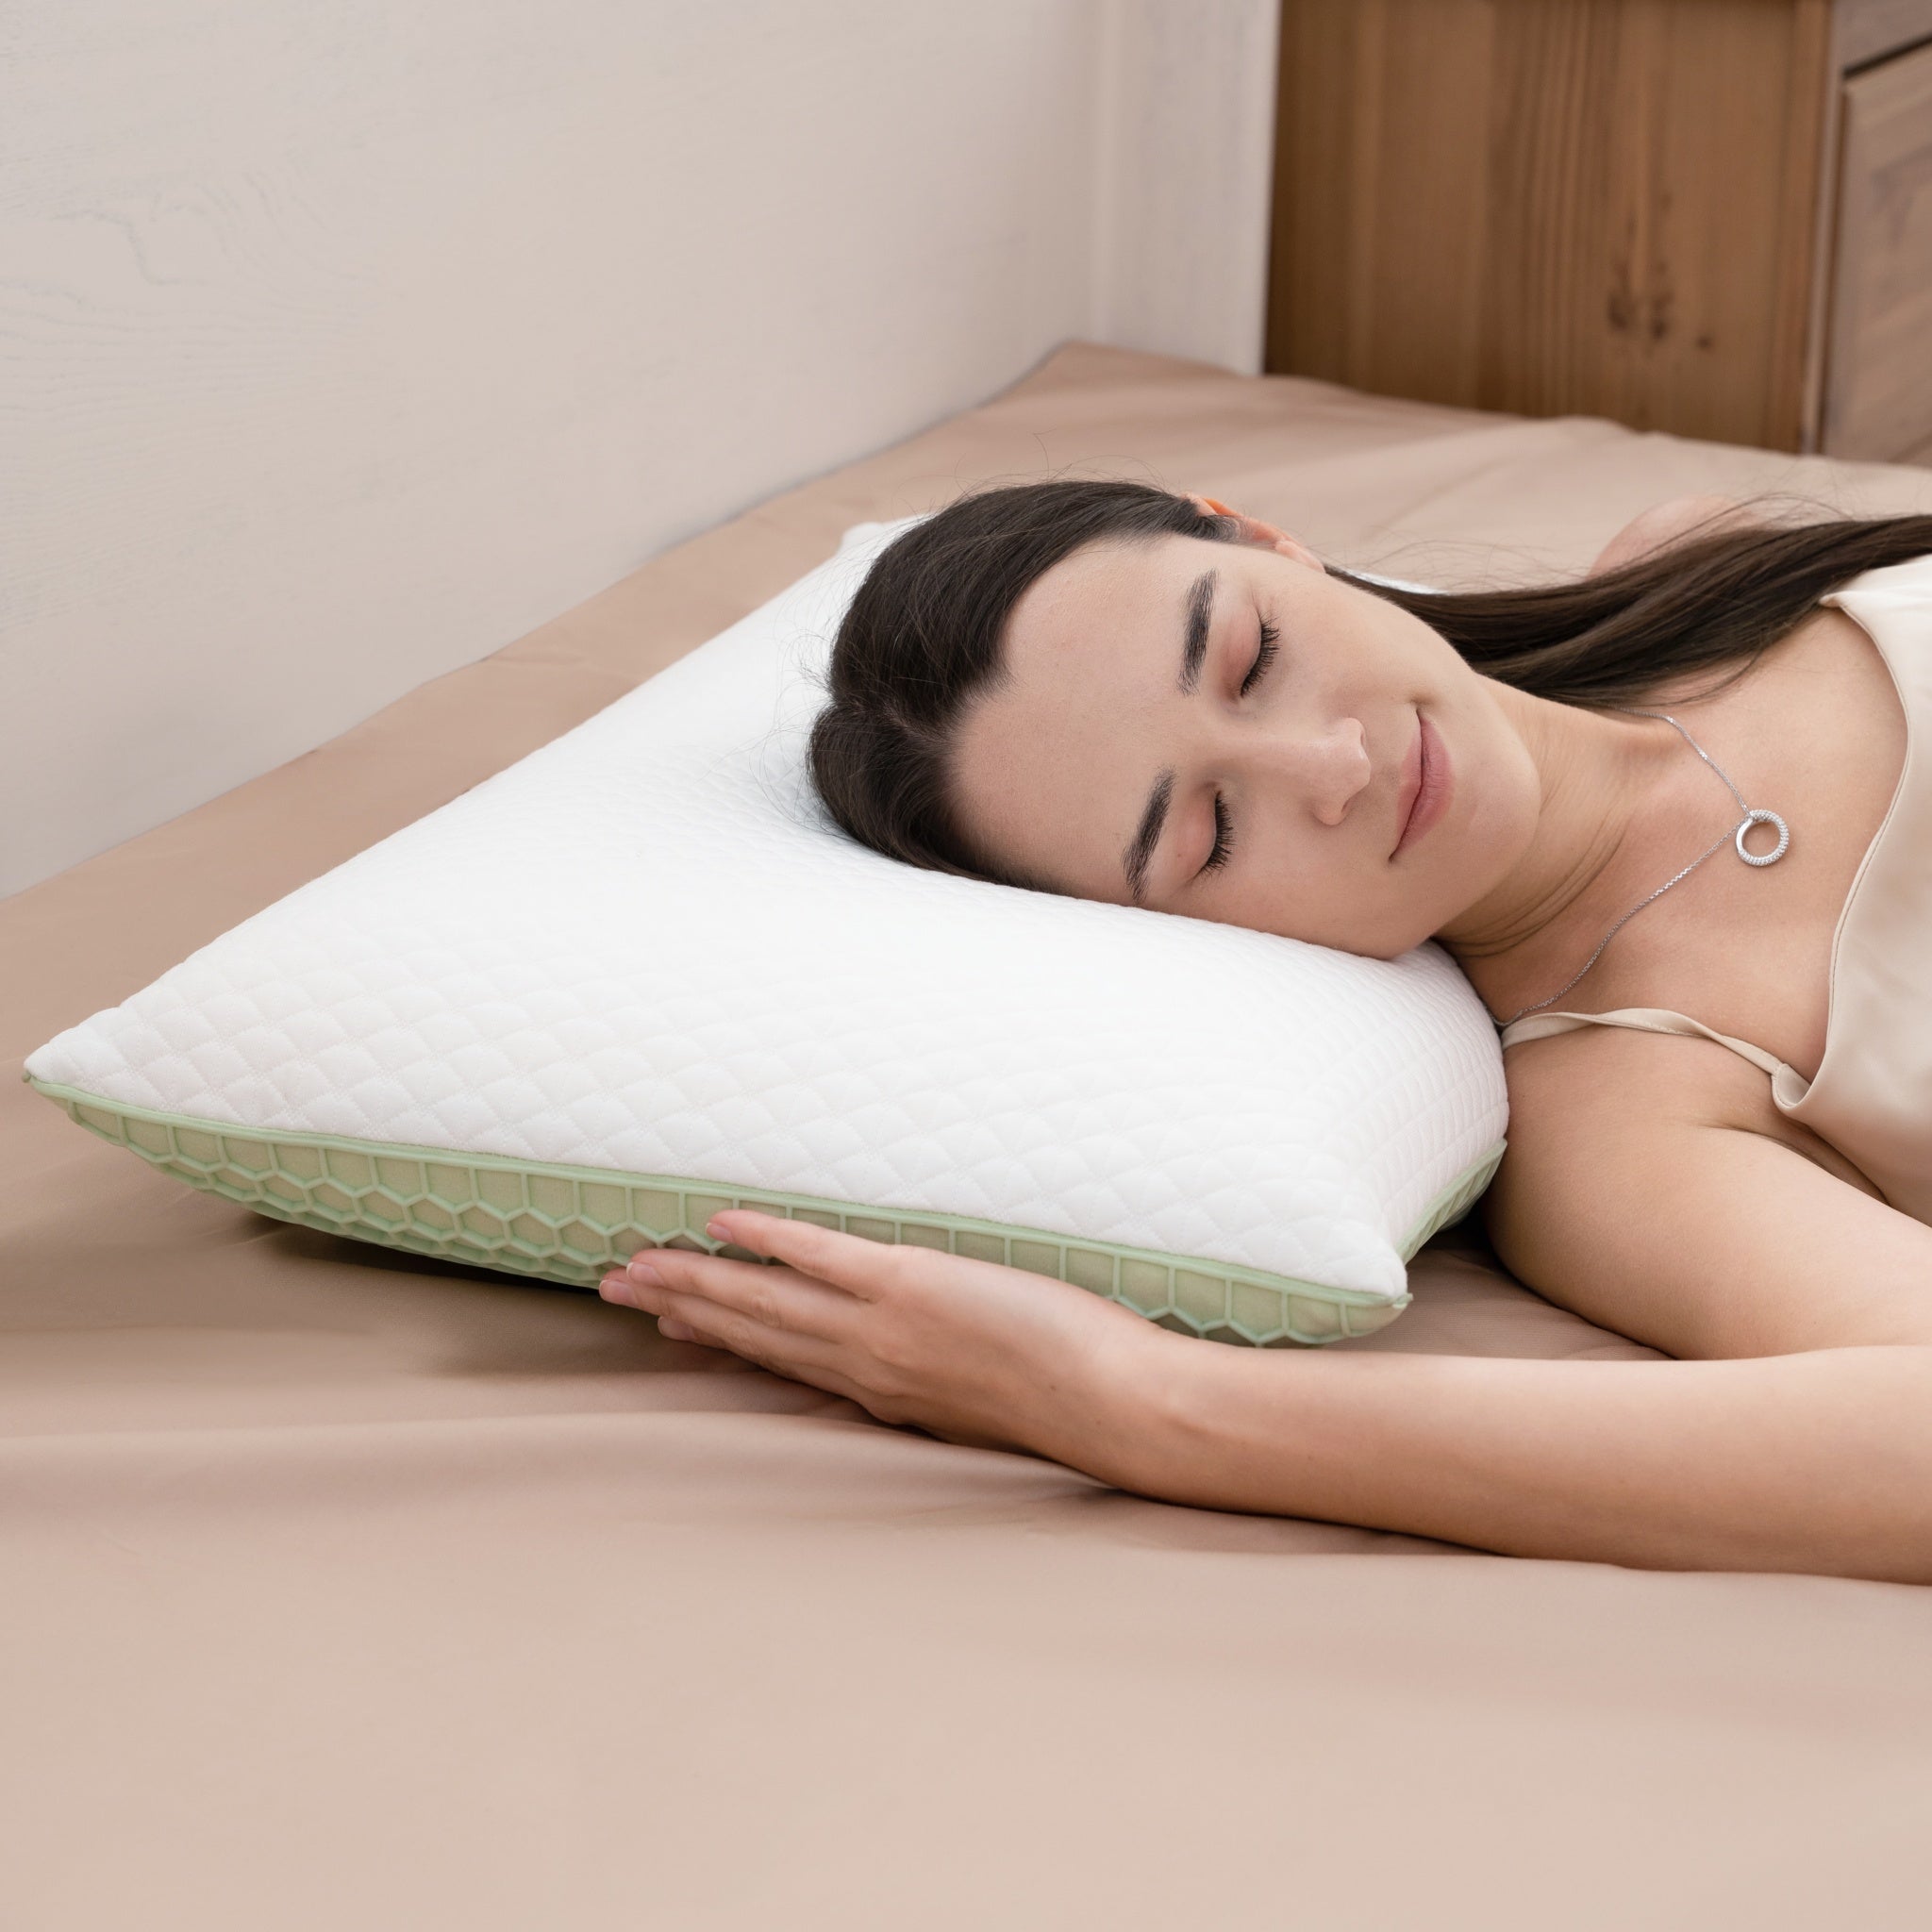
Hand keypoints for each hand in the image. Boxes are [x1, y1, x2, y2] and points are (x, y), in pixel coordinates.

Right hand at [599, 1209, 1167, 1468]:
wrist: (1112, 1409)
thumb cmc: (1068, 1405)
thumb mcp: (981, 1407)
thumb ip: (934, 1384)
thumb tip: (917, 1361)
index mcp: (882, 1392)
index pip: (783, 1360)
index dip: (722, 1339)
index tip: (671, 1328)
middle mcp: (866, 1366)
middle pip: (753, 1331)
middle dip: (681, 1310)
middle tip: (615, 1290)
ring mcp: (880, 1328)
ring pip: (765, 1300)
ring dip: (696, 1280)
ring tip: (636, 1267)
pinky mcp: (908, 1287)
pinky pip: (819, 1257)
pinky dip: (768, 1239)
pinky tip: (721, 1222)